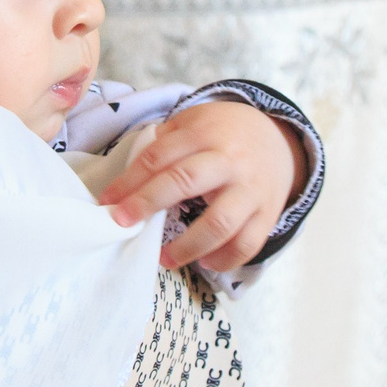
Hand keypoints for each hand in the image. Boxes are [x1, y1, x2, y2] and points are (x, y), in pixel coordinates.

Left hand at [99, 102, 301, 274]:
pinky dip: (225, 260)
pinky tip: (205, 263)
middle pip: (185, 181)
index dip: (130, 180)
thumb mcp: (194, 123)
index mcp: (205, 134)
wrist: (278, 141)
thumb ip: (164, 143)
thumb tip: (127, 179)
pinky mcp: (268, 214)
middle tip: (123, 223)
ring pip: (219, 222)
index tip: (108, 201)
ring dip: (187, 246)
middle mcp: (230, 161)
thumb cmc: (223, 135)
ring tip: (164, 258)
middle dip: (149, 202)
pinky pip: (247, 244)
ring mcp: (251, 190)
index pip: (159, 156)